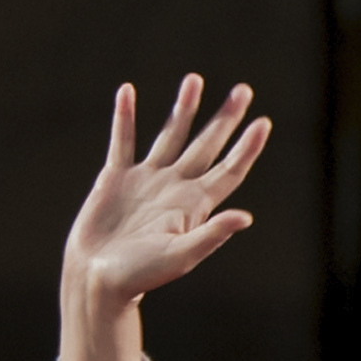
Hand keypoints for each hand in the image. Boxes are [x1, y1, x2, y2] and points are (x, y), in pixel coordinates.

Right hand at [56, 74, 270, 360]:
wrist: (96, 279)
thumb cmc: (141, 275)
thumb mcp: (180, 256)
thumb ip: (211, 234)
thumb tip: (246, 218)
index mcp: (195, 205)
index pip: (229, 170)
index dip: (247, 148)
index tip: (263, 122)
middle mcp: (175, 187)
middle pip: (207, 145)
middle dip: (225, 119)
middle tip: (243, 90)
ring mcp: (146, 180)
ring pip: (170, 135)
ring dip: (183, 109)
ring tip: (194, 80)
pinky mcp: (115, 178)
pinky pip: (123, 141)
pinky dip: (124, 117)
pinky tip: (126, 92)